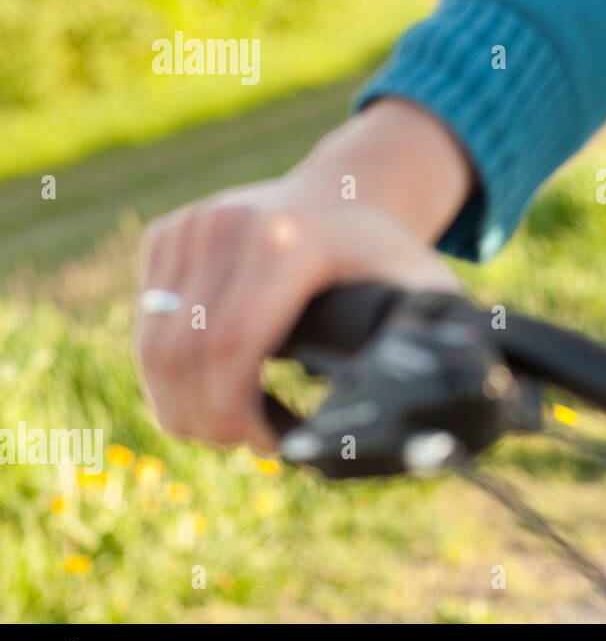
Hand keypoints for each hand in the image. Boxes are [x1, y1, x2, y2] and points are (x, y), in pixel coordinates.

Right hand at [133, 99, 474, 453]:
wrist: (348, 193)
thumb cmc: (388, 259)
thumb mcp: (421, 297)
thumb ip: (422, 351)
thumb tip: (410, 420)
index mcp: (294, 242)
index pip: (232, 347)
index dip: (239, 415)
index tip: (276, 446)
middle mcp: (231, 224)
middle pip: (180, 355)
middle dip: (208, 421)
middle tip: (254, 443)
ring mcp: (192, 224)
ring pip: (153, 347)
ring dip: (184, 404)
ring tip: (237, 424)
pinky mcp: (167, 233)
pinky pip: (149, 327)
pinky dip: (172, 372)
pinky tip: (223, 383)